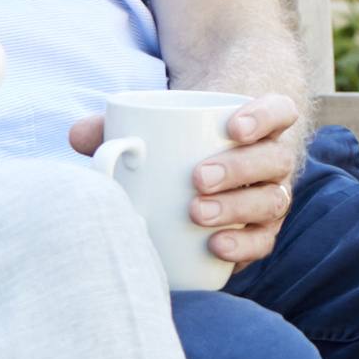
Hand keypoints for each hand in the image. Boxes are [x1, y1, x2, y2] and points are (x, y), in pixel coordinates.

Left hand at [68, 91, 305, 267]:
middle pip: (272, 160)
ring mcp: (269, 196)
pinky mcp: (259, 231)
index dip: (264, 117)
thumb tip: (79, 136)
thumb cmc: (175, 145)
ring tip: (196, 213)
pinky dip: (244, 244)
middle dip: (238, 169)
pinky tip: (217, 247)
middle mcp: (271, 160)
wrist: (199, 170)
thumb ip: (116, 128)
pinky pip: (263, 240)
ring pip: (272, 201)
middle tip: (197, 178)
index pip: (280, 111)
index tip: (231, 127)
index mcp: (258, 126)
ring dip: (237, 207)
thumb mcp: (152, 129)